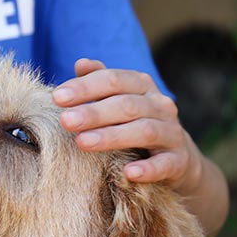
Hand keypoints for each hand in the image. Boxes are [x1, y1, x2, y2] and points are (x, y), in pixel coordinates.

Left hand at [53, 59, 202, 191]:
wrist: (179, 158)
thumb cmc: (137, 124)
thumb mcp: (121, 100)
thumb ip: (101, 82)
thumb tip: (80, 64)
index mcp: (142, 86)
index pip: (113, 80)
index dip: (85, 87)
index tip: (57, 97)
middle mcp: (160, 105)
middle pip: (126, 105)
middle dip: (94, 112)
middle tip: (65, 121)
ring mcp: (172, 133)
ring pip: (144, 131)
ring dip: (112, 136)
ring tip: (83, 143)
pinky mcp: (179, 161)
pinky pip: (164, 164)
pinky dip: (147, 168)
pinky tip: (128, 172)